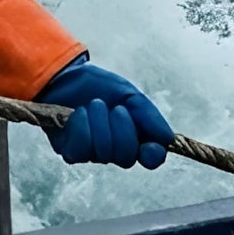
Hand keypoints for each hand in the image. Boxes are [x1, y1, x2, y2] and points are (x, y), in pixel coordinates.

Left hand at [33, 58, 174, 168]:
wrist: (66, 76)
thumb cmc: (100, 87)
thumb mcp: (129, 95)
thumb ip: (148, 116)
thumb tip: (167, 138)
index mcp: (136, 136)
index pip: (151, 158)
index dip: (153, 156)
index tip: (150, 145)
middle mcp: (115, 150)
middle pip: (126, 158)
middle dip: (122, 130)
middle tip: (115, 108)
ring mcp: (93, 154)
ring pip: (103, 154)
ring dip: (100, 125)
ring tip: (94, 104)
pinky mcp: (71, 152)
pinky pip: (80, 152)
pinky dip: (81, 128)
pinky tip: (78, 114)